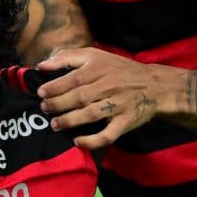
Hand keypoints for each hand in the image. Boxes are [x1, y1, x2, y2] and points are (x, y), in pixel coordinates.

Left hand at [36, 47, 175, 150]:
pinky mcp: (126, 122)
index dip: (55, 87)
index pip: (74, 78)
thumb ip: (67, 57)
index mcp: (100, 69)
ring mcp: (118, 105)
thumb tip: (41, 65)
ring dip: (70, 121)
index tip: (40, 93)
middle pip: (80, 97)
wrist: (155, 85)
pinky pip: (108, 134)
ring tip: (56, 124)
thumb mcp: (96, 55)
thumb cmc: (119, 70)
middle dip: (58, 104)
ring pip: (91, 114)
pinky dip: (92, 140)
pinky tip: (78, 141)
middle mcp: (109, 86)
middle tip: (44, 109)